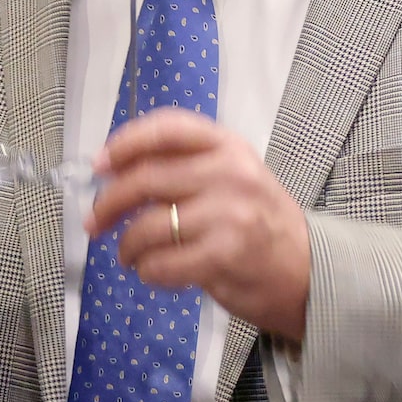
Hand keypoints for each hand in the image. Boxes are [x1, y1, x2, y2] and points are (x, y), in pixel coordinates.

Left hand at [85, 109, 310, 343]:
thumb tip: (113, 171)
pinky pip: (161, 263)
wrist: (306, 270)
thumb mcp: (232, 177)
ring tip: (129, 255)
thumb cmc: (259, 223)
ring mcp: (229, 214)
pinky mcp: (225, 255)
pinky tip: (154, 272)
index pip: (167, 129)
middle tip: (95, 222)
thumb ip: (184, 167)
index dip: (124, 144)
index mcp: (228, 146)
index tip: (99, 164)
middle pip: (145, 178)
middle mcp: (230, 173)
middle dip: (108, 204)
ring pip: (147, 226)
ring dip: (127, 246)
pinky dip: (148, 271)